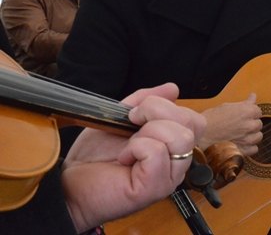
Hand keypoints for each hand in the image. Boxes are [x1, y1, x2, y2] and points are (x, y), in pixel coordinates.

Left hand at [61, 83, 205, 232]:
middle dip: (158, 112)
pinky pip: (158, 152)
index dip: (168, 107)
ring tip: (129, 144)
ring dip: (149, 132)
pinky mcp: (154, 188)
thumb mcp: (120, 118)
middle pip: (193, 124)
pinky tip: (124, 158)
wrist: (69, 183)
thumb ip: (146, 102)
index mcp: (172, 146)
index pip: (195, 120)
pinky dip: (137, 147)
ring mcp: (169, 177)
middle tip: (131, 122)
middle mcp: (177, 162)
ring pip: (180, 138)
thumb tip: (172, 89)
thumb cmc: (94, 157)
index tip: (137, 112)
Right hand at [199, 93, 262, 155]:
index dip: (252, 112)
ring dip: (252, 135)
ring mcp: (247, 138)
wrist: (202, 133)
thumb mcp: (228, 106)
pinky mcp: (243, 149)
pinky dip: (250, 147)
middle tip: (241, 124)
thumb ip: (244, 103)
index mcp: (247, 111)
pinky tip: (243, 143)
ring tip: (242, 134)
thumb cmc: (212, 118)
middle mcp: (250, 125)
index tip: (246, 114)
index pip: (259, 111)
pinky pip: (254, 148)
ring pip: (258, 136)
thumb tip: (253, 97)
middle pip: (259, 124)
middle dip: (252, 123)